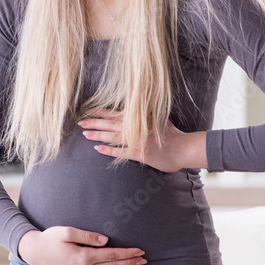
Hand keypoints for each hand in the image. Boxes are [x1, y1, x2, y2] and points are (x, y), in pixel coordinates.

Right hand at [17, 226, 145, 264]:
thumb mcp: (67, 231)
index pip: (111, 255)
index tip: (140, 250)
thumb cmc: (50, 238)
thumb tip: (106, 240)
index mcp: (83, 257)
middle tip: (145, 260)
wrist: (35, 252)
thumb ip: (87, 236)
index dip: (127, 253)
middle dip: (130, 263)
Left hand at [78, 108, 206, 172]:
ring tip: (85, 134)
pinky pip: (121, 152)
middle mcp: (137, 128)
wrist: (184, 148)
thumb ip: (146, 116)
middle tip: (80, 122)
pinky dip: (109, 150)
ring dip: (98, 135)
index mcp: (140, 118)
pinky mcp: (140, 154)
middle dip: (94, 123)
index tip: (88, 111)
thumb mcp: (159, 119)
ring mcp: (138, 141)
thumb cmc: (173, 134)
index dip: (101, 112)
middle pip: (111, 124)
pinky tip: (98, 149)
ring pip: (113, 137)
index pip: (116, 114)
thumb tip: (137, 112)